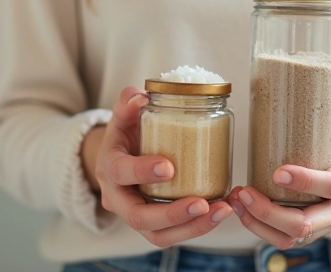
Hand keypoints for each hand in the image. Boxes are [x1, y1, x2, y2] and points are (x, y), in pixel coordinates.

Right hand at [88, 86, 233, 247]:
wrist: (118, 161)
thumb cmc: (125, 137)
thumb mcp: (123, 119)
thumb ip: (128, 105)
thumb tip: (139, 94)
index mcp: (109, 168)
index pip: (121, 173)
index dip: (143, 171)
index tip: (169, 167)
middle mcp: (118, 199)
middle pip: (139, 217)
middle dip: (172, 214)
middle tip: (202, 203)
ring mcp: (135, 216)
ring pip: (158, 235)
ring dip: (192, 227)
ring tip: (221, 211)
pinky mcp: (153, 226)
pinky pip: (173, 235)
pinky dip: (198, 227)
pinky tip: (220, 212)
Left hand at [228, 65, 330, 249]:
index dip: (306, 181)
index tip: (278, 171)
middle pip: (308, 222)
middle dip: (270, 212)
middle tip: (243, 191)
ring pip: (295, 236)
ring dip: (260, 224)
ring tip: (236, 200)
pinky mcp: (319, 227)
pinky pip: (290, 238)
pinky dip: (263, 230)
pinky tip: (242, 210)